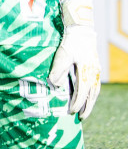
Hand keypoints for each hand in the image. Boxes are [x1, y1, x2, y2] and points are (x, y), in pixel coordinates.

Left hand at [49, 0, 100, 119]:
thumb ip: (58, 71)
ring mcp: (95, 70)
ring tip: (85, 110)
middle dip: (86, 107)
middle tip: (81, 118)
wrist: (81, 30)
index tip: (71, 112)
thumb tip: (55, 85)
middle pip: (91, 95)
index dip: (77, 104)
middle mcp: (93, 74)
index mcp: (86, 73)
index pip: (82, 93)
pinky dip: (91, 93)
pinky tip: (87, 95)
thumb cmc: (70, 43)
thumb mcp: (62, 56)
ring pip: (95, 91)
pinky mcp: (94, 66)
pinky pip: (94, 84)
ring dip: (90, 101)